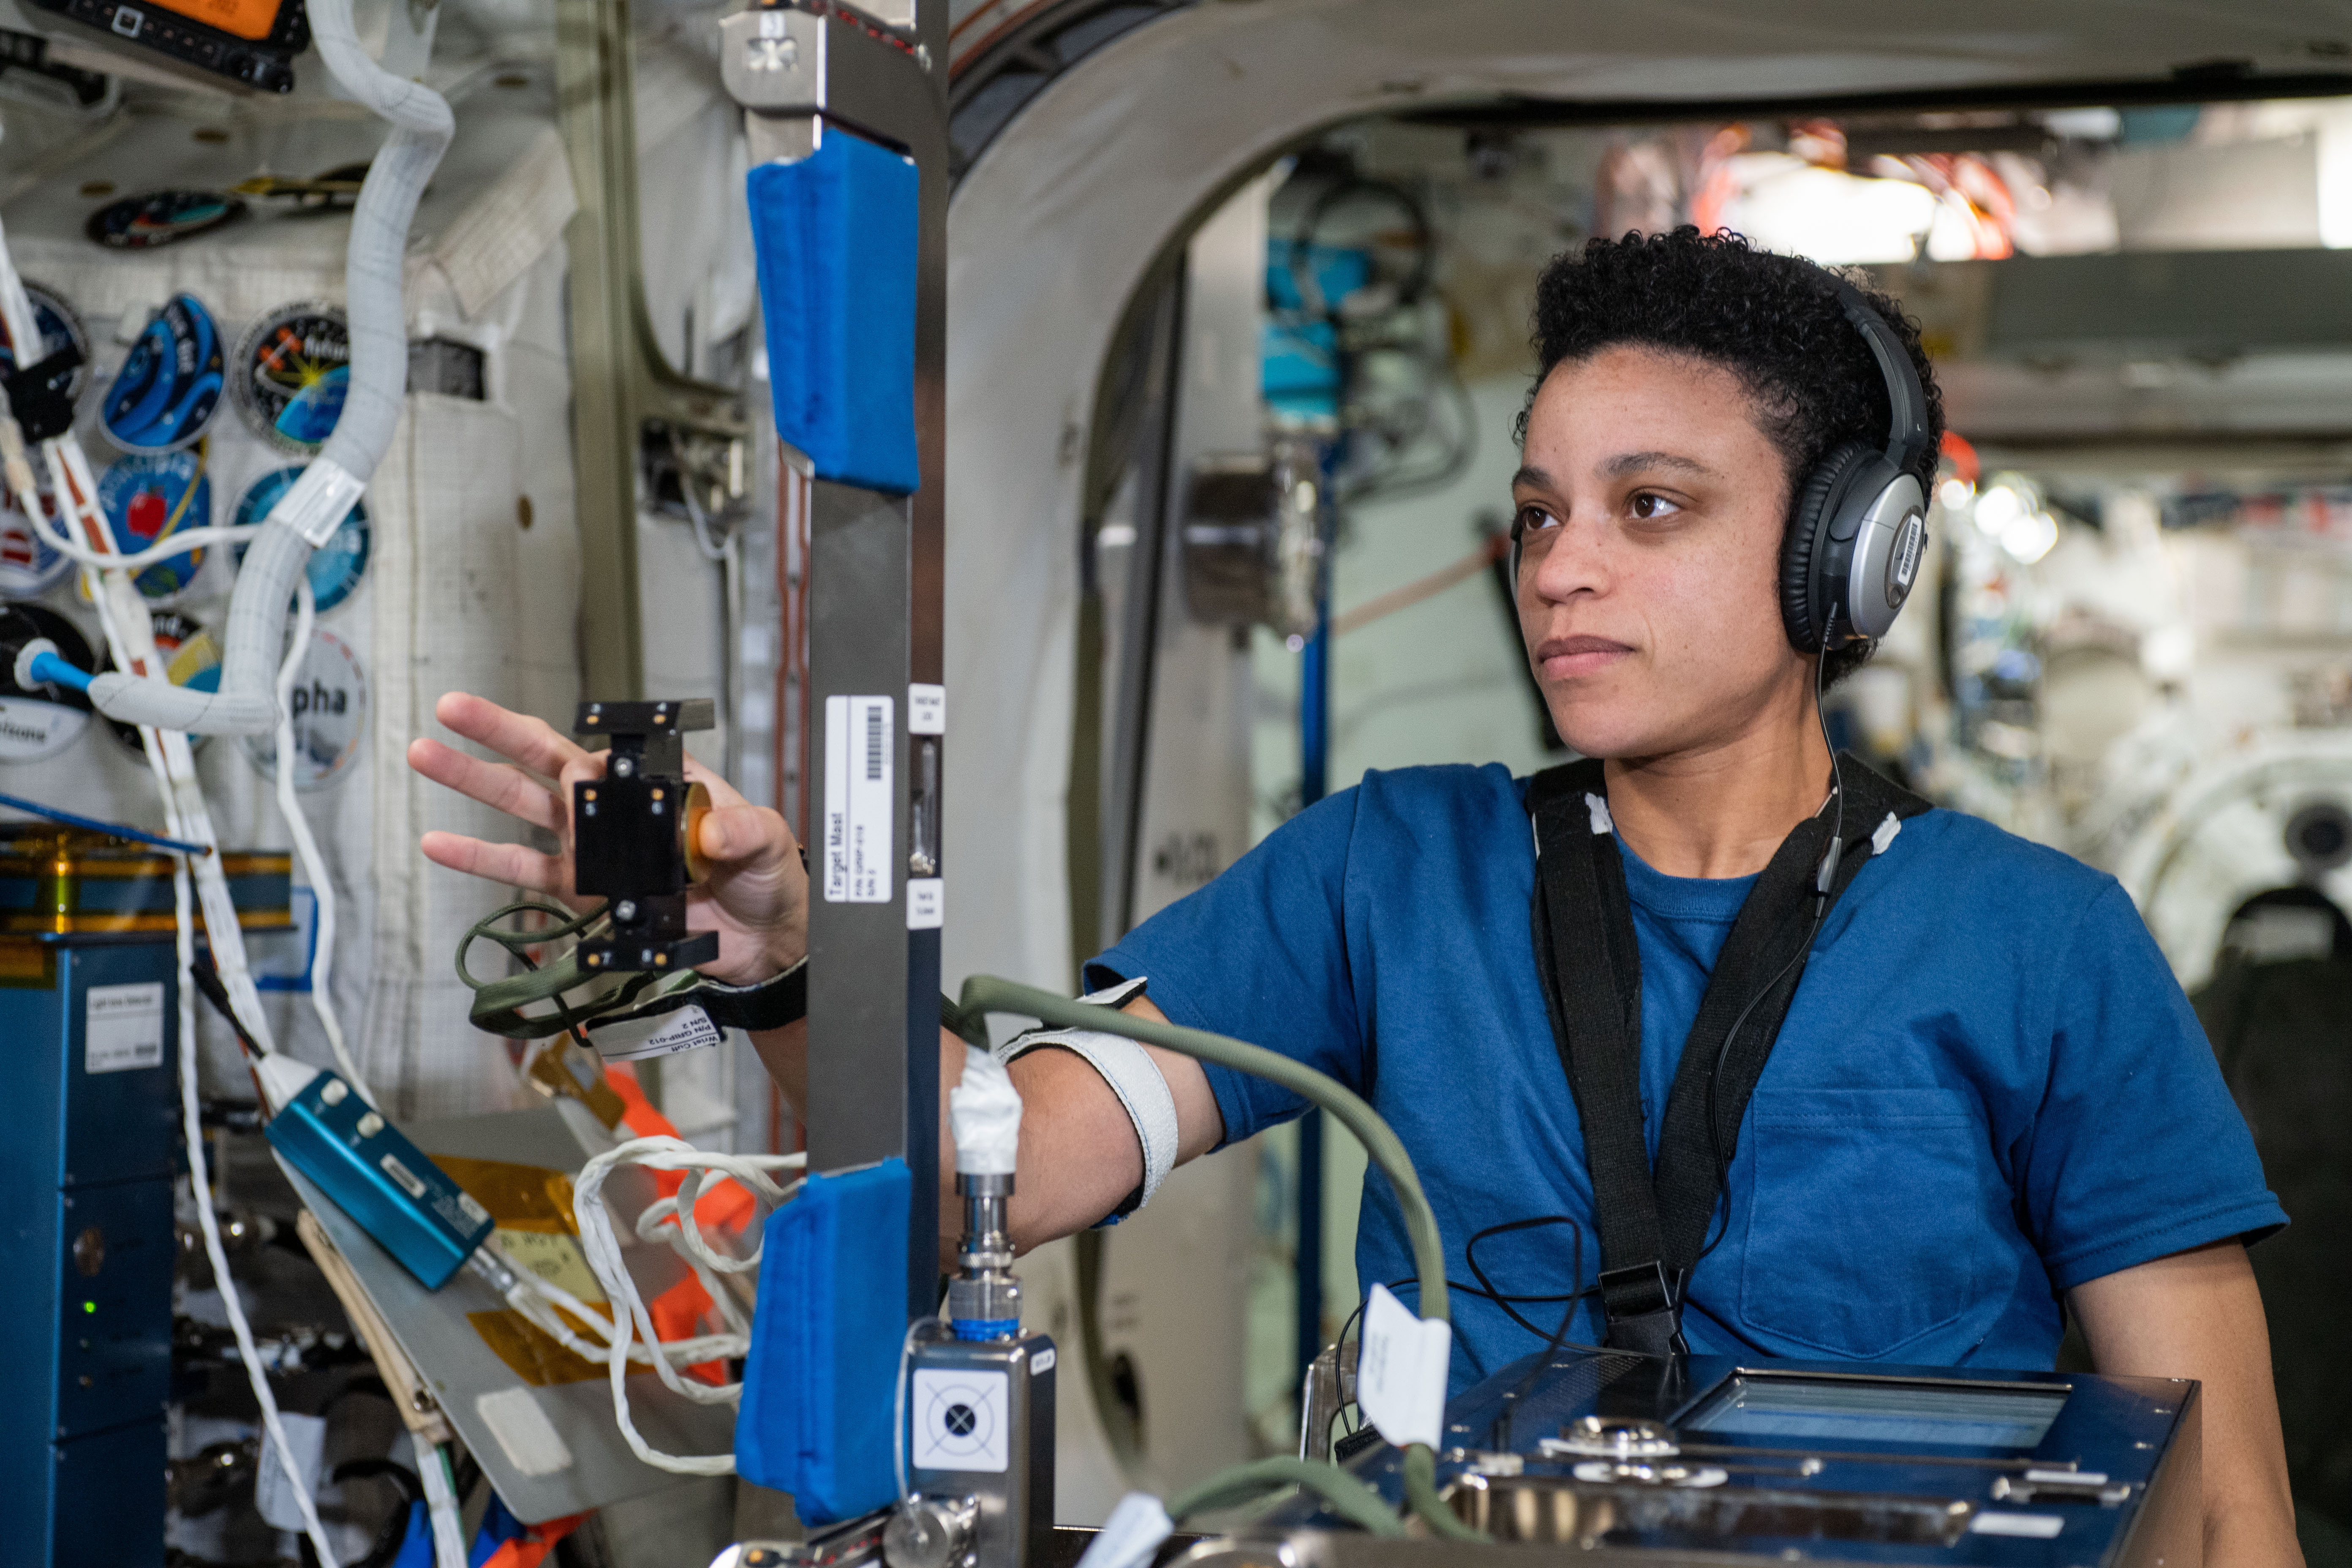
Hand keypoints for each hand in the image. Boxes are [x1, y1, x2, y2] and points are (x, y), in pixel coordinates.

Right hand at [406, 692, 807, 985]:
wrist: (765, 940)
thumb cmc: (767, 876)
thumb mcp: (764, 840)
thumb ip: (738, 831)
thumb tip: (704, 832)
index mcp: (657, 782)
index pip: (605, 755)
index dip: (575, 755)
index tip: (560, 763)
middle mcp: (619, 807)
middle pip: (547, 762)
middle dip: (496, 733)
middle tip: (449, 707)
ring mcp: (597, 848)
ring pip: (524, 808)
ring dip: (474, 785)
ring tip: (425, 755)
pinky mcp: (587, 892)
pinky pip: (527, 874)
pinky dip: (482, 859)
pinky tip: (439, 843)